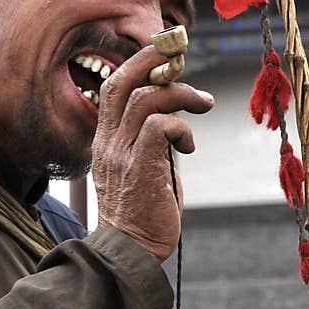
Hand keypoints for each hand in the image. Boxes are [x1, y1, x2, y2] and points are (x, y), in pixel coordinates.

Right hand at [92, 44, 213, 262]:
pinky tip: (189, 145)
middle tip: (182, 56)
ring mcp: (122, 154)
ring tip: (203, 105)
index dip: (139, 63)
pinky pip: (160, 126)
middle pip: (124, 81)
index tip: (167, 55)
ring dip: (181, 94)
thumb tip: (175, 121)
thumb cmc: (141, 214)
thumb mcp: (141, 169)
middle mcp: (108, 142)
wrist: (128, 252)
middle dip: (155, 59)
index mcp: (105, 140)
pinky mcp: (141, 167)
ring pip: (147, 97)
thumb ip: (150, 143)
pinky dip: (181, 127)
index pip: (113, 86)